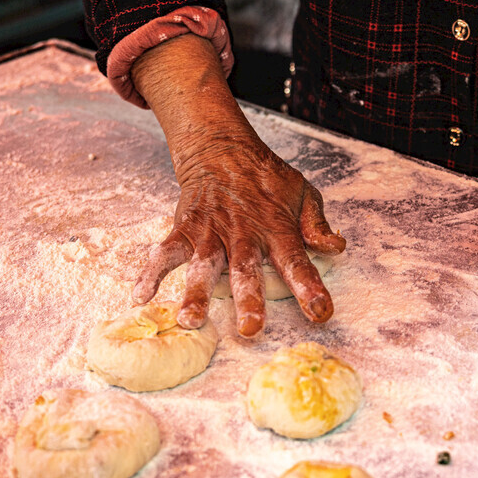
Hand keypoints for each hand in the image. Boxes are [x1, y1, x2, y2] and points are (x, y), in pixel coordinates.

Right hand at [133, 126, 345, 336]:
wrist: (222, 148)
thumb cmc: (266, 178)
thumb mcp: (302, 192)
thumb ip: (316, 223)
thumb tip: (336, 247)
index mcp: (277, 228)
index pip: (297, 260)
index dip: (309, 287)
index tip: (321, 312)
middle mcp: (243, 233)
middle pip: (245, 269)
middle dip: (248, 299)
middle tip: (250, 329)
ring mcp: (211, 231)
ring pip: (203, 264)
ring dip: (195, 292)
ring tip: (191, 320)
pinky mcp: (184, 228)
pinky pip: (165, 252)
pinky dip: (151, 273)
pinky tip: (140, 297)